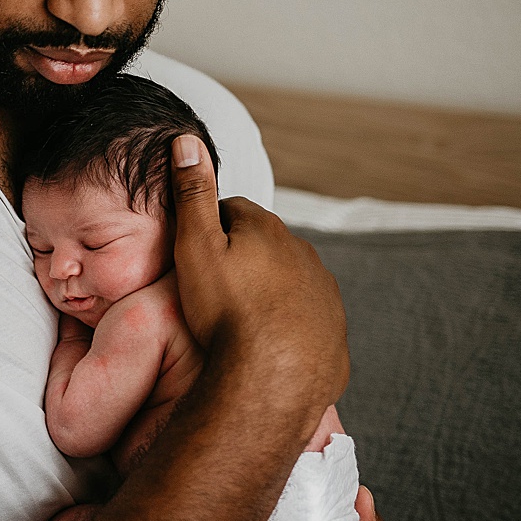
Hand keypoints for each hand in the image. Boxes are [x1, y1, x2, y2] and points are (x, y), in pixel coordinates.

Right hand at [168, 134, 348, 418]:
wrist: (273, 381)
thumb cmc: (227, 313)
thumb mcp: (195, 247)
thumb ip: (192, 194)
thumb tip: (187, 140)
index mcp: (268, 229)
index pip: (234, 210)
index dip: (210, 227)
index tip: (195, 252)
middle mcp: (303, 254)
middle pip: (264, 245)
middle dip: (242, 257)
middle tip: (211, 287)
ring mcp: (323, 294)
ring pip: (288, 280)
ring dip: (267, 291)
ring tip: (236, 319)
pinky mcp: (333, 331)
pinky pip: (306, 318)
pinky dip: (287, 324)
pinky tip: (264, 344)